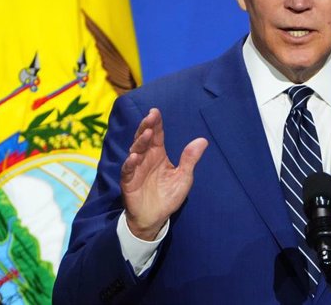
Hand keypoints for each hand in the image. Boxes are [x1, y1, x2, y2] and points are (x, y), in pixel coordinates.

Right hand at [120, 108, 207, 240]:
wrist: (155, 218)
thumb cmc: (168, 195)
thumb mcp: (183, 177)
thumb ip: (190, 159)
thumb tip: (203, 140)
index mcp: (158, 154)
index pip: (157, 135)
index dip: (156, 123)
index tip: (156, 111)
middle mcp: (145, 158)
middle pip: (144, 139)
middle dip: (146, 127)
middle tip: (150, 116)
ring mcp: (136, 169)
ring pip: (135, 151)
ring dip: (140, 142)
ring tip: (147, 134)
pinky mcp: (129, 182)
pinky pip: (128, 171)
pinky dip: (130, 164)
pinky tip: (134, 157)